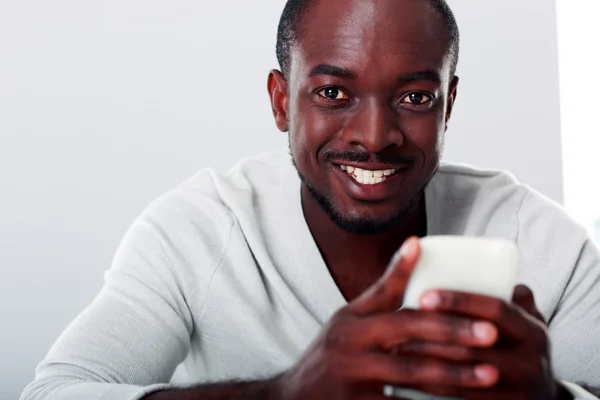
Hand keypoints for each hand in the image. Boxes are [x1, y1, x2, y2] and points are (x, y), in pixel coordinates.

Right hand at [273, 238, 499, 399]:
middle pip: (409, 338)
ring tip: (490, 373)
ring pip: (412, 375)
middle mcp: (351, 346)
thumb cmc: (332, 352)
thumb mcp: (350, 317)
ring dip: (454, 374)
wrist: (294, 397)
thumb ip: (384, 288)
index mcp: (352, 321)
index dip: (429, 298)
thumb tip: (418, 243)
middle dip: (455, 336)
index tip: (469, 296)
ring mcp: (354, 379)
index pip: (397, 306)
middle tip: (491, 335)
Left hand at [399, 286, 565, 399]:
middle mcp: (530, 361)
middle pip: (473, 344)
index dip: (459, 301)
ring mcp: (518, 390)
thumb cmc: (522, 350)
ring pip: (463, 374)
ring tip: (395, 348)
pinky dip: (432, 389)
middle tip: (400, 323)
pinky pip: (461, 399)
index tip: (424, 296)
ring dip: (425, 361)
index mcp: (533, 331)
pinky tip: (409, 378)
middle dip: (433, 334)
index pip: (496, 309)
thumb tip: (486, 269)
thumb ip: (510, 297)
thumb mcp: (526, 323)